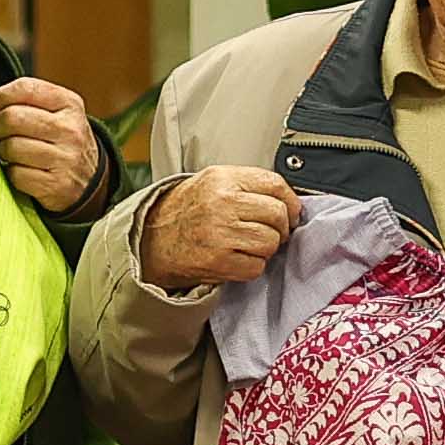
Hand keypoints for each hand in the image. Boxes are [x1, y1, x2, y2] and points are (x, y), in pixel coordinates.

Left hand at [0, 76, 102, 212]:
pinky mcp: (56, 184)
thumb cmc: (59, 140)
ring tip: (10, 153)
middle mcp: (70, 129)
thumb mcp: (56, 112)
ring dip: (2, 151)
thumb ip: (27, 101)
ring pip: (11, 147)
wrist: (89, 179)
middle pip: (12, 118)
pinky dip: (11, 174)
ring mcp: (65, 158)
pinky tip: (21, 170)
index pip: (24, 88)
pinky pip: (16, 174)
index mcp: (69, 103)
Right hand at [138, 163, 299, 289]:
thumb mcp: (213, 182)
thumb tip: (289, 201)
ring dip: (266, 248)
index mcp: (223, 179)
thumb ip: (248, 185)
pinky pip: (257, 266)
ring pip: (271, 242)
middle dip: (281, 227)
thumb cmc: (186, 210)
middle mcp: (222, 203)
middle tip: (271, 232)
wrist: (151, 238)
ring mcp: (220, 233)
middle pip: (277, 214)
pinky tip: (238, 258)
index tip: (292, 212)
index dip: (291, 201)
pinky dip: (252, 266)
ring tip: (249, 245)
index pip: (275, 184)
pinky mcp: (219, 261)